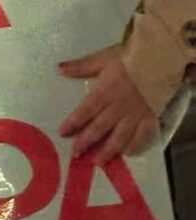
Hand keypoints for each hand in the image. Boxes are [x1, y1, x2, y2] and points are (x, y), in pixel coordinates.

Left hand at [58, 44, 157, 164]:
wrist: (160, 59)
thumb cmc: (129, 57)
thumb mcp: (102, 58)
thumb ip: (81, 66)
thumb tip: (59, 69)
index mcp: (104, 92)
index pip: (85, 111)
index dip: (73, 123)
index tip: (62, 132)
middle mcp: (118, 107)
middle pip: (100, 127)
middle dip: (86, 142)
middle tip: (75, 154)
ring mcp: (136, 114)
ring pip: (120, 136)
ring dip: (107, 150)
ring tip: (97, 161)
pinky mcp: (151, 117)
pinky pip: (143, 136)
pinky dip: (135, 146)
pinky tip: (127, 153)